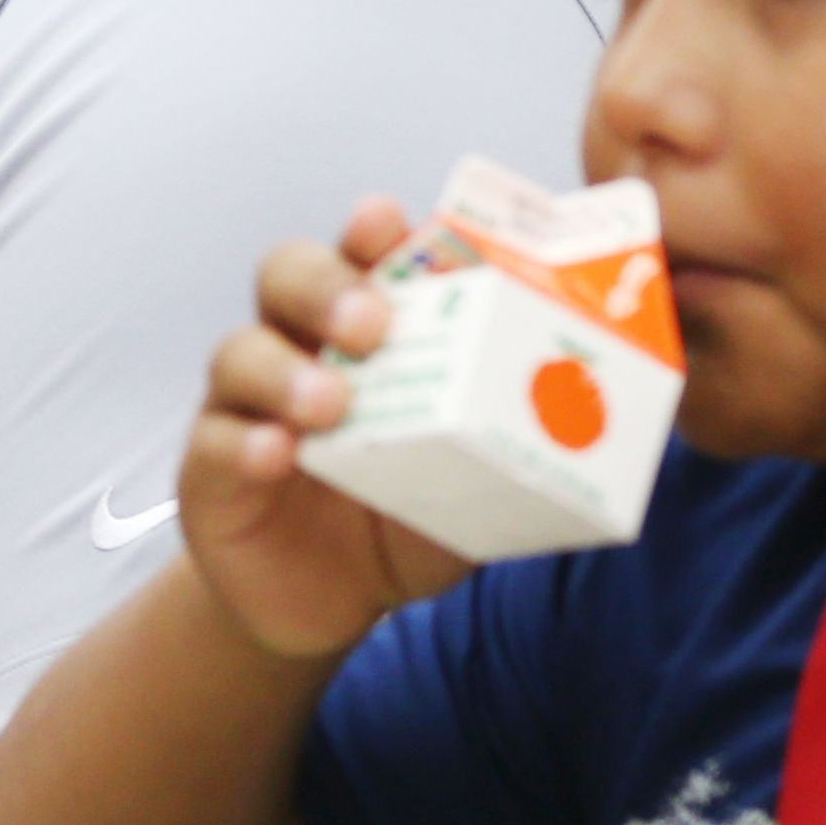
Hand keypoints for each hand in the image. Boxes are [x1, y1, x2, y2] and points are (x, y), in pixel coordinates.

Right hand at [185, 199, 478, 659]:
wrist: (326, 601)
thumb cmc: (403, 516)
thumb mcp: (472, 480)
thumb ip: (513, 444)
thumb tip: (613, 425)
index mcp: (365, 335)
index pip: (360, 256)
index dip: (369, 232)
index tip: (388, 223)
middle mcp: (299, 349)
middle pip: (287, 277)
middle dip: (326, 286)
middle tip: (371, 323)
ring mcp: (247, 406)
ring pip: (241, 353)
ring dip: (286, 369)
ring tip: (330, 405)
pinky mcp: (212, 470)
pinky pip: (216, 441)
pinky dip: (246, 443)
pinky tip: (278, 456)